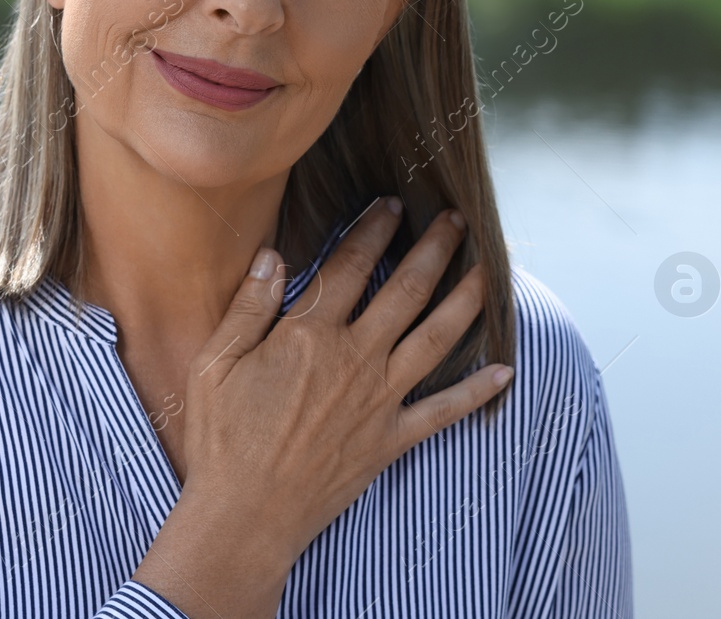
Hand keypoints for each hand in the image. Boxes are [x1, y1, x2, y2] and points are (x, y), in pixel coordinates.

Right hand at [133, 197, 510, 616]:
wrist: (245, 516)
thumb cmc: (222, 438)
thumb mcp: (214, 363)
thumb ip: (248, 306)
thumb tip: (272, 255)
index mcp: (309, 334)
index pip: (350, 264)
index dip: (373, 229)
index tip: (391, 204)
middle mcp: (355, 359)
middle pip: (406, 290)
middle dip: (434, 249)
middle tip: (456, 221)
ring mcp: (379, 400)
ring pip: (437, 338)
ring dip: (466, 300)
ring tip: (487, 271)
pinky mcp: (391, 439)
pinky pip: (445, 411)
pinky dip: (479, 391)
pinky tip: (505, 371)